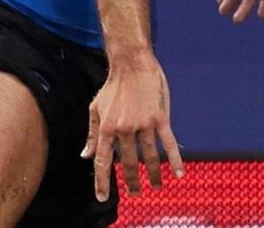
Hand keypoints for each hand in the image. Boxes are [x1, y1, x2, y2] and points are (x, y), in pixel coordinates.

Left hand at [81, 54, 183, 201]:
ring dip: (152, 175)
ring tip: (154, 188)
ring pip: (148, 156)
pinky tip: (178, 174)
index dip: (102, 180)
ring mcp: (143, 124)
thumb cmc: (112, 87)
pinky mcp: (160, 119)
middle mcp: (123, 128)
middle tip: (134, 194)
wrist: (132, 65)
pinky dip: (174, 160)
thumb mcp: (95, 108)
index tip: (102, 197)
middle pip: (127, 162)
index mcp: (106, 127)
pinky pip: (168, 143)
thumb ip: (91, 133)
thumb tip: (85, 155)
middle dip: (130, 182)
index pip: (102, 160)